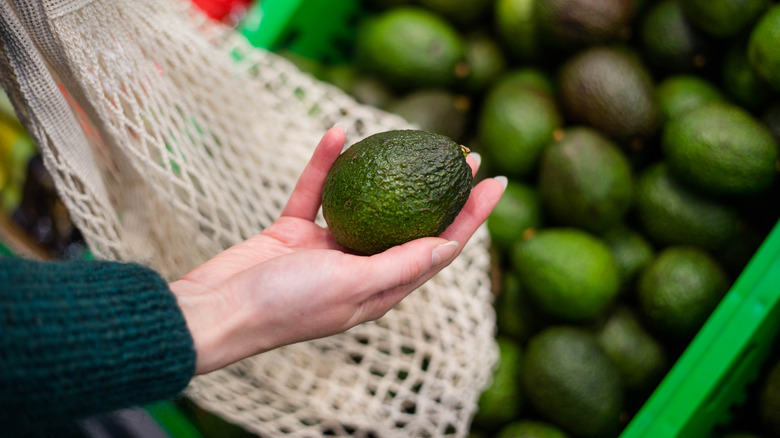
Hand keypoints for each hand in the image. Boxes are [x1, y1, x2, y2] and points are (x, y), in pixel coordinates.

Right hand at [170, 126, 505, 373]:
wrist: (217, 311)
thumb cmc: (286, 306)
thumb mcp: (352, 286)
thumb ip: (399, 265)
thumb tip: (450, 246)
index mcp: (381, 289)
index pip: (439, 248)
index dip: (471, 216)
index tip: (496, 181)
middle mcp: (360, 268)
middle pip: (411, 222)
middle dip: (442, 190)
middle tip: (464, 153)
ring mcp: (327, 249)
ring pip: (366, 202)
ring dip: (387, 171)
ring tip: (414, 138)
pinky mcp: (294, 233)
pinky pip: (315, 192)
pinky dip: (324, 165)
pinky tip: (336, 133)